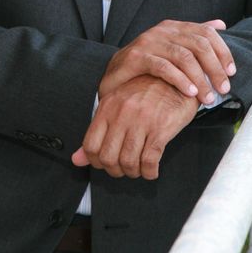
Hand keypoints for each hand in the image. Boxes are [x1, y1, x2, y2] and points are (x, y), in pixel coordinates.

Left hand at [71, 75, 198, 179]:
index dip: (97, 162)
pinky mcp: (161, 127)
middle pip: (108, 158)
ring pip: (129, 162)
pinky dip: (150, 172)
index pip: (90, 146)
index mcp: (108, 107)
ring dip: (134, 172)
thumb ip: (97, 134)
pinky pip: (150, 160)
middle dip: (116, 170)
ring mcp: (142, 120)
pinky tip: (152, 170)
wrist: (175, 80)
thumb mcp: (117, 107)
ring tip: (139, 169)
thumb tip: (76, 160)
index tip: (107, 164)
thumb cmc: (145, 94)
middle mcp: (122, 113)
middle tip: (124, 169)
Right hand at [99, 18, 235, 104]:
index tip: (232, 73)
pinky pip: (163, 67)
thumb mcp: (173, 50)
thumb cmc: (147, 67)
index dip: (223, 52)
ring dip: (200, 79)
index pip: (206, 33)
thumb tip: (220, 24)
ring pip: (184, 56)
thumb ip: (195, 37)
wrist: (114, 77)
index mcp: (174, 27)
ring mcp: (149, 41)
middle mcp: (163, 30)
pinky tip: (189, 92)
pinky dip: (180, 80)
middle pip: (199, 44)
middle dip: (215, 68)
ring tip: (208, 98)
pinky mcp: (136, 56)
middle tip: (223, 89)